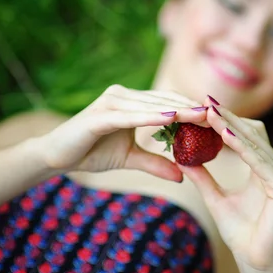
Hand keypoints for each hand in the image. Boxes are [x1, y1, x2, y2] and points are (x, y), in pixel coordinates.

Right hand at [37, 85, 207, 180]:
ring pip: (151, 105)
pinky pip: (130, 116)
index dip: (191, 108)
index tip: (215, 117)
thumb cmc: (91, 153)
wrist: (56, 157)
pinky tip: (170, 118)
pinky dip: (150, 117)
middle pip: (163, 100)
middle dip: (191, 108)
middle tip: (217, 115)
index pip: (167, 102)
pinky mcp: (99, 115)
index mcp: (131, 102)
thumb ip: (155, 163)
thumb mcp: (130, 159)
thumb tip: (182, 176)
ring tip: (201, 115)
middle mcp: (122, 96)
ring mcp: (110, 102)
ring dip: (177, 110)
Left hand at [178, 99, 272, 271]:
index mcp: (265, 168)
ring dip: (231, 125)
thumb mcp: (215, 198)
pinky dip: (241, 146)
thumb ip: (202, 177)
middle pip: (252, 131)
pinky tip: (222, 135)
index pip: (246, 135)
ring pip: (256, 141)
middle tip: (203, 101)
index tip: (202, 106)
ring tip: (209, 112)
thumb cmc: (240, 233)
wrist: (256, 263)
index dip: (226, 120)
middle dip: (227, 116)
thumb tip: (181, 158)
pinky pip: (260, 161)